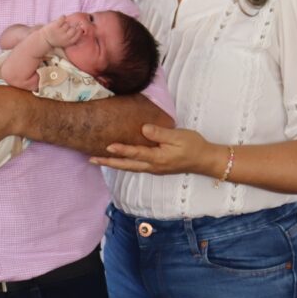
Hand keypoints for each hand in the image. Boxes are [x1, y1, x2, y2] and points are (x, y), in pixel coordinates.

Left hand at [43, 15, 81, 48]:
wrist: (44, 39)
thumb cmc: (57, 38)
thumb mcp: (66, 40)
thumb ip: (73, 34)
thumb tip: (80, 24)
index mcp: (69, 42)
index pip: (78, 34)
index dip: (78, 30)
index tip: (77, 27)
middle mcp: (65, 38)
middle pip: (73, 29)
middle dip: (71, 27)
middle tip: (66, 28)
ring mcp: (60, 32)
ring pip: (67, 24)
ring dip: (64, 24)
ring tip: (60, 27)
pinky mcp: (55, 26)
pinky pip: (62, 18)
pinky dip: (62, 17)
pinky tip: (60, 20)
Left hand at [90, 124, 221, 176]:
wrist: (205, 160)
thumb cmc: (193, 145)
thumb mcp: (178, 136)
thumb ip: (160, 133)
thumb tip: (144, 129)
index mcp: (158, 158)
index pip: (136, 153)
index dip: (122, 149)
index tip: (108, 146)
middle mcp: (153, 166)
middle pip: (127, 165)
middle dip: (109, 162)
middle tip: (91, 159)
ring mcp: (153, 168)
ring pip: (129, 167)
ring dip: (113, 164)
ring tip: (98, 160)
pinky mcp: (155, 167)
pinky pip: (135, 166)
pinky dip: (123, 164)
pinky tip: (117, 160)